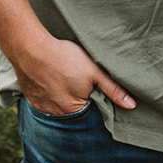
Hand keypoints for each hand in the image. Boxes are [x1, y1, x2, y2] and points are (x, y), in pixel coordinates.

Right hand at [12, 34, 134, 115]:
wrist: (30, 48)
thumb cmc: (64, 58)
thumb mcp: (94, 71)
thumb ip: (113, 89)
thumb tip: (131, 106)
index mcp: (75, 110)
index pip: (90, 111)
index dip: (93, 98)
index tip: (91, 86)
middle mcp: (57, 114)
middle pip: (73, 110)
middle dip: (77, 99)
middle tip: (75, 80)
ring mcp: (41, 107)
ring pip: (57, 106)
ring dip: (61, 97)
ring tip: (63, 79)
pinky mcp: (30, 97)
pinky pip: (43, 101)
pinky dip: (48, 93)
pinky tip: (50, 80)